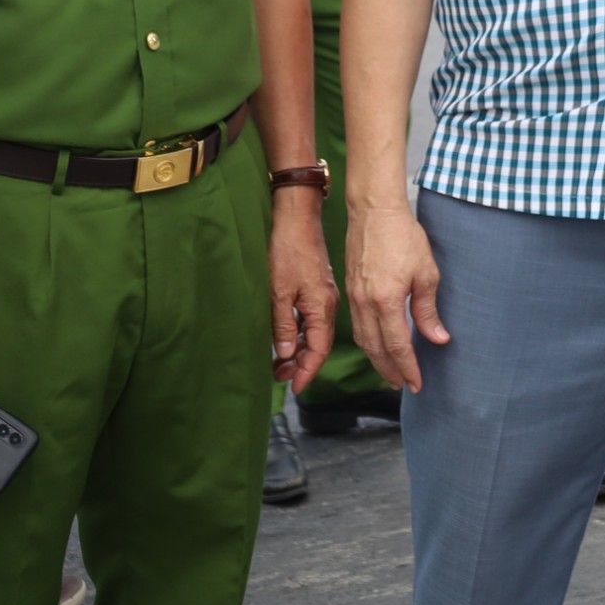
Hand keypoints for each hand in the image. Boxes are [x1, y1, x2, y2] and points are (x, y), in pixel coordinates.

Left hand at [268, 191, 338, 393]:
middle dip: (300, 364)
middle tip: (279, 377)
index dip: (307, 371)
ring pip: (312, 332)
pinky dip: (297, 332)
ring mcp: (321, 296)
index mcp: (321, 308)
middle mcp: (325, 305)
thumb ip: (282, 324)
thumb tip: (285, 353)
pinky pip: (309, 319)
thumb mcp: (279, 290)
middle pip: (316, 344)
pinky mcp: (314, 287)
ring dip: (296, 349)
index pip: (318, 350)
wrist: (296, 217)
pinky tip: (284, 337)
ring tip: (278, 363)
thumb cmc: (287, 250)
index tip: (296, 387)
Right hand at [347, 200, 448, 393]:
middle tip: (403, 386)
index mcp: (386, 300)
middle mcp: (365, 303)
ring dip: (376, 360)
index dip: (408, 368)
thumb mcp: (426, 273)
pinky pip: (356, 325)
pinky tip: (376, 345)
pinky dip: (367, 342)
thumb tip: (437, 339)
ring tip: (390, 373)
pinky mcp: (350, 289)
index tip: (417, 384)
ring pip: (362, 339)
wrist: (374, 210)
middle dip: (390, 371)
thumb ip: (428, 310)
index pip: (397, 346)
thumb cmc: (403, 236)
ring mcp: (354, 297)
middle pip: (375, 349)